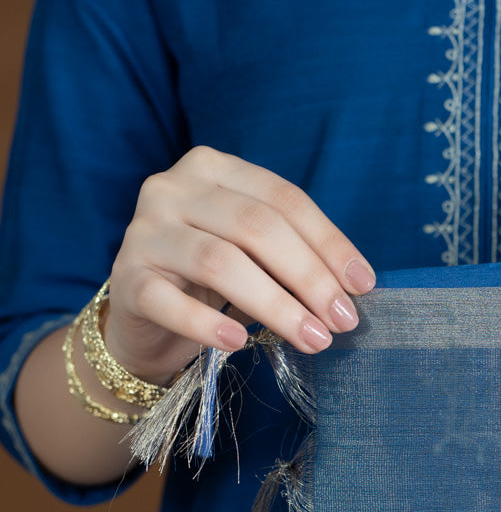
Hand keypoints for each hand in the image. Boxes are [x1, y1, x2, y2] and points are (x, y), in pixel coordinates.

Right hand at [102, 146, 374, 384]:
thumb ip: (295, 255)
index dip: (329, 242)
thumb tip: (355, 285)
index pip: (283, 199)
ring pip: (220, 262)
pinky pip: (170, 302)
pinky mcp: (127, 280)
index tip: (363, 286)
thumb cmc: (209, 280)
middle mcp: (172, 188)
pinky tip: (240, 343)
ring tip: (312, 339)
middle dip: (309, 277)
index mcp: (213, 168)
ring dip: (276, 305)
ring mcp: (143, 232)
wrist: (143, 317)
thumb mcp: (255, 254)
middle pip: (256, 227)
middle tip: (342, 321)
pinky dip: (208, 324)